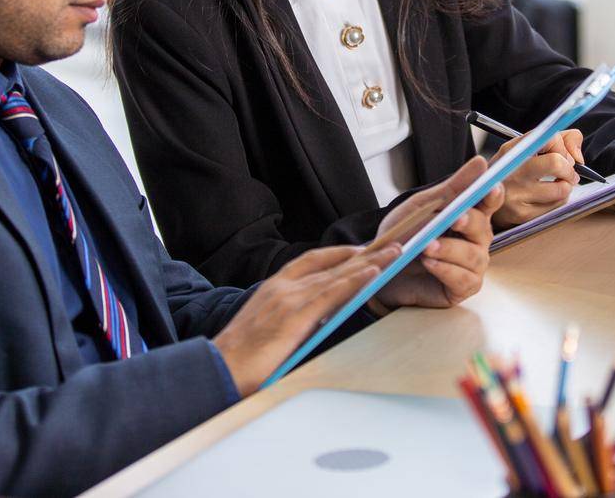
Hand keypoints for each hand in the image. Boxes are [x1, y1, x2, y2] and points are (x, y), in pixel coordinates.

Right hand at [211, 240, 400, 394]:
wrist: (218, 370)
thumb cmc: (240, 359)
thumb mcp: (267, 330)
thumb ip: (291, 318)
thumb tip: (317, 319)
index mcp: (273, 288)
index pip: (310, 260)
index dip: (338, 253)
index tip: (360, 249)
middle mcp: (282, 286)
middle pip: (330, 262)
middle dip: (362, 252)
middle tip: (389, 244)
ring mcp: (288, 298)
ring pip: (337, 274)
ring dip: (369, 262)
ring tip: (395, 253)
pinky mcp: (295, 315)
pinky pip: (332, 292)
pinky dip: (355, 280)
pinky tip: (374, 273)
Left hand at [373, 156, 502, 310]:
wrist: (380, 268)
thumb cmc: (404, 235)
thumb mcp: (423, 206)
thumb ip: (453, 187)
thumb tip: (481, 163)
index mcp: (470, 216)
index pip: (490, 202)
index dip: (493, 195)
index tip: (490, 187)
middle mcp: (476, 241)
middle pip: (483, 228)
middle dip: (468, 221)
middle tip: (453, 218)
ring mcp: (472, 266)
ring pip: (473, 256)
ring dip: (449, 249)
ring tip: (426, 247)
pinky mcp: (462, 288)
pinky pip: (463, 279)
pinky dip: (445, 269)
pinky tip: (428, 263)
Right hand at [490, 129, 584, 230]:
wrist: (485, 201)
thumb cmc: (513, 171)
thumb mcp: (527, 149)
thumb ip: (560, 139)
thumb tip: (578, 157)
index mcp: (512, 149)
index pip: (549, 138)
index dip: (563, 146)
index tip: (561, 154)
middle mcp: (511, 170)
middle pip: (556, 163)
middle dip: (569, 168)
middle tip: (567, 172)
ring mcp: (516, 194)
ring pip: (561, 188)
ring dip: (566, 186)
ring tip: (557, 184)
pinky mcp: (522, 214)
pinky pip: (557, 205)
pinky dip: (560, 200)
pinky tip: (549, 197)